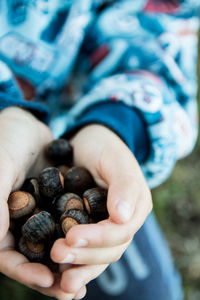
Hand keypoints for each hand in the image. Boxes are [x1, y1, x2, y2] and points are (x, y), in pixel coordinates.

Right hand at [0, 106, 76, 298]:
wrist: (25, 124)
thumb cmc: (4, 141)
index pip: (6, 258)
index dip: (25, 273)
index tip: (48, 281)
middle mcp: (15, 224)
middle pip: (31, 259)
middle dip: (51, 275)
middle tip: (72, 291)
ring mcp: (35, 216)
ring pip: (50, 247)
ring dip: (67, 262)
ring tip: (83, 280)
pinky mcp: (52, 206)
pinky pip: (65, 228)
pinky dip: (76, 239)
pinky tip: (92, 247)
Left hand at [51, 124, 151, 297]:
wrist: (91, 143)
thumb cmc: (104, 147)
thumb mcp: (115, 159)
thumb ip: (124, 185)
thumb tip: (124, 216)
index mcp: (136, 207)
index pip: (120, 231)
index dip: (98, 238)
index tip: (71, 237)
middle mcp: (124, 222)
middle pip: (110, 250)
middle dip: (85, 256)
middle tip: (57, 254)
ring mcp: (107, 227)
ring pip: (99, 257)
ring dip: (80, 267)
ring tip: (60, 277)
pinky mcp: (90, 228)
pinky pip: (86, 250)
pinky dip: (76, 263)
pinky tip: (60, 273)